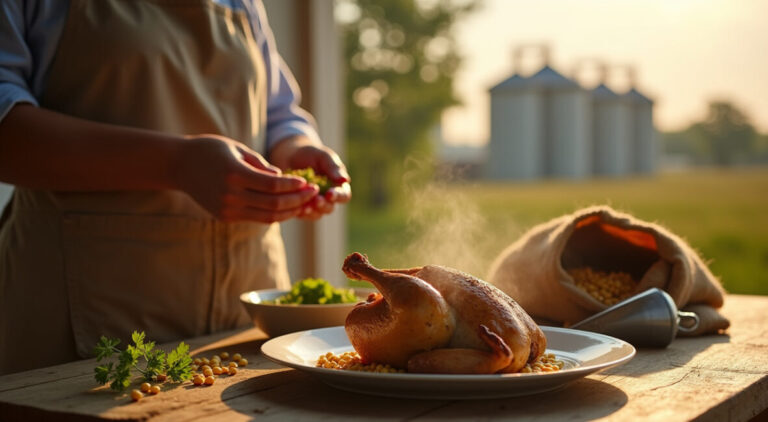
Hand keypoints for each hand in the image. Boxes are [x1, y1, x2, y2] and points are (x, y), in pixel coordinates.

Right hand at [174, 134, 318, 222]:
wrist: (180, 165)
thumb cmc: (211, 150)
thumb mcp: (238, 148)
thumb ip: (261, 165)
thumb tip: (282, 177)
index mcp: (234, 174)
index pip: (273, 186)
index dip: (293, 186)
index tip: (308, 182)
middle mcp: (230, 195)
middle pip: (273, 204)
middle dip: (297, 200)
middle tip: (313, 192)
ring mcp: (227, 209)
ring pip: (267, 217)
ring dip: (289, 211)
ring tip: (305, 203)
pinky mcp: (226, 217)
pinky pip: (256, 218)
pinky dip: (274, 215)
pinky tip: (287, 207)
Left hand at [269, 135, 351, 219]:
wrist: (291, 156)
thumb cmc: (311, 155)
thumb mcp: (324, 157)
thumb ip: (334, 168)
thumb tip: (346, 180)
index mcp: (338, 186)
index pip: (344, 196)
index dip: (338, 196)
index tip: (330, 194)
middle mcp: (328, 198)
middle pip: (330, 207)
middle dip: (324, 205)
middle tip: (317, 201)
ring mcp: (314, 204)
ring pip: (317, 214)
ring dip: (312, 211)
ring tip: (305, 206)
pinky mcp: (301, 207)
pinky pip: (302, 214)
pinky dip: (300, 212)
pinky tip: (296, 207)